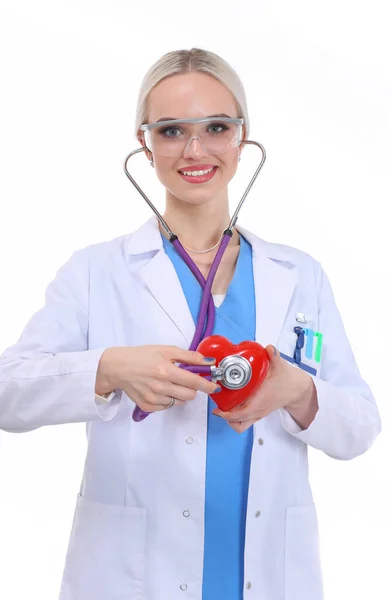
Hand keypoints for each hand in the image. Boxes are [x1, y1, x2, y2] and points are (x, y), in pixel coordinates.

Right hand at [96, 345, 218, 412]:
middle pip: (190, 396)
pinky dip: (169, 400)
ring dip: (181, 394)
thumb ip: (189, 356)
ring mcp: (153, 398)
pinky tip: (162, 390)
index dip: (208, 386)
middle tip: (187, 380)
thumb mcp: (166, 350)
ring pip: (179, 402)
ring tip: (171, 383)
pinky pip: (167, 407)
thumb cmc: (141, 356)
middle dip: (193, 389)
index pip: (194, 382)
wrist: (118, 367)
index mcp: (166, 370)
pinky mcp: (147, 406)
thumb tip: (208, 361)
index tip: (214, 387)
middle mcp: (160, 387)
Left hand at [212, 344, 314, 432]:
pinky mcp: (258, 413)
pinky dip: (235, 417)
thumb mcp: (280, 366)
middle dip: (224, 415)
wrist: (297, 389)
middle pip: (237, 422)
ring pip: (240, 424)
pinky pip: (244, 421)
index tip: (217, 408)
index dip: (226, 413)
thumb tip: (269, 348)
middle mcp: (258, 410)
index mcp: (260, 401)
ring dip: (230, 419)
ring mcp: (258, 413)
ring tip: (222, 407)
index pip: (241, 414)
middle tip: (216, 404)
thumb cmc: (287, 379)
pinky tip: (231, 405)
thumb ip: (274, 356)